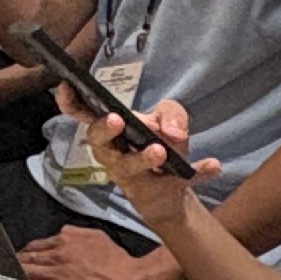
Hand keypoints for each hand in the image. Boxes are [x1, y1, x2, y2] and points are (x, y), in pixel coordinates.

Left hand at [18, 222, 183, 279]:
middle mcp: (60, 253)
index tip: (21, 255)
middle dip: (17, 262)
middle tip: (8, 267)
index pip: (38, 244)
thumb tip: (64, 234)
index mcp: (68, 238)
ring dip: (17, 274)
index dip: (27, 251)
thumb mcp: (98, 236)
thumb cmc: (119, 261)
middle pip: (29, 257)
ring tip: (8, 277)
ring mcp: (59, 273)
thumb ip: (77, 234)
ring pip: (29, 271)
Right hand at [79, 95, 211, 231]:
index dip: (70, 103)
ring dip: (143, 158)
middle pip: (99, 142)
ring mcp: (131, 176)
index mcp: (110, 131)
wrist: (172, 187)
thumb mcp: (168, 121)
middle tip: (119, 120)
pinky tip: (213, 165)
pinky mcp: (155, 192)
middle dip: (106, 130)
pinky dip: (197, 173)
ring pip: (129, 168)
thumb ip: (171, 115)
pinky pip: (176, 182)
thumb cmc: (159, 144)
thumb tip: (172, 132)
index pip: (83, 115)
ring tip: (160, 151)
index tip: (67, 87)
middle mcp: (112, 154)